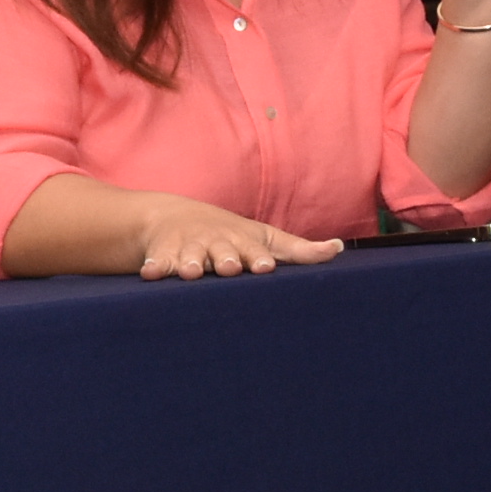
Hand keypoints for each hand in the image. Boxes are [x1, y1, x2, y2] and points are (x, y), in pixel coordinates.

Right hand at [135, 198, 343, 278]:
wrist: (174, 217)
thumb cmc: (231, 236)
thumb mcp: (265, 238)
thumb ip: (299, 250)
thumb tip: (339, 249)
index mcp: (243, 243)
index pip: (254, 250)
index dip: (259, 258)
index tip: (265, 266)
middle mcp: (216, 244)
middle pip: (221, 252)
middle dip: (224, 258)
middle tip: (228, 267)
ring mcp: (188, 248)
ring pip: (188, 256)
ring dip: (188, 262)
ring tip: (188, 272)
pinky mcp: (162, 254)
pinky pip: (157, 261)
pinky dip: (154, 266)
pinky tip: (151, 274)